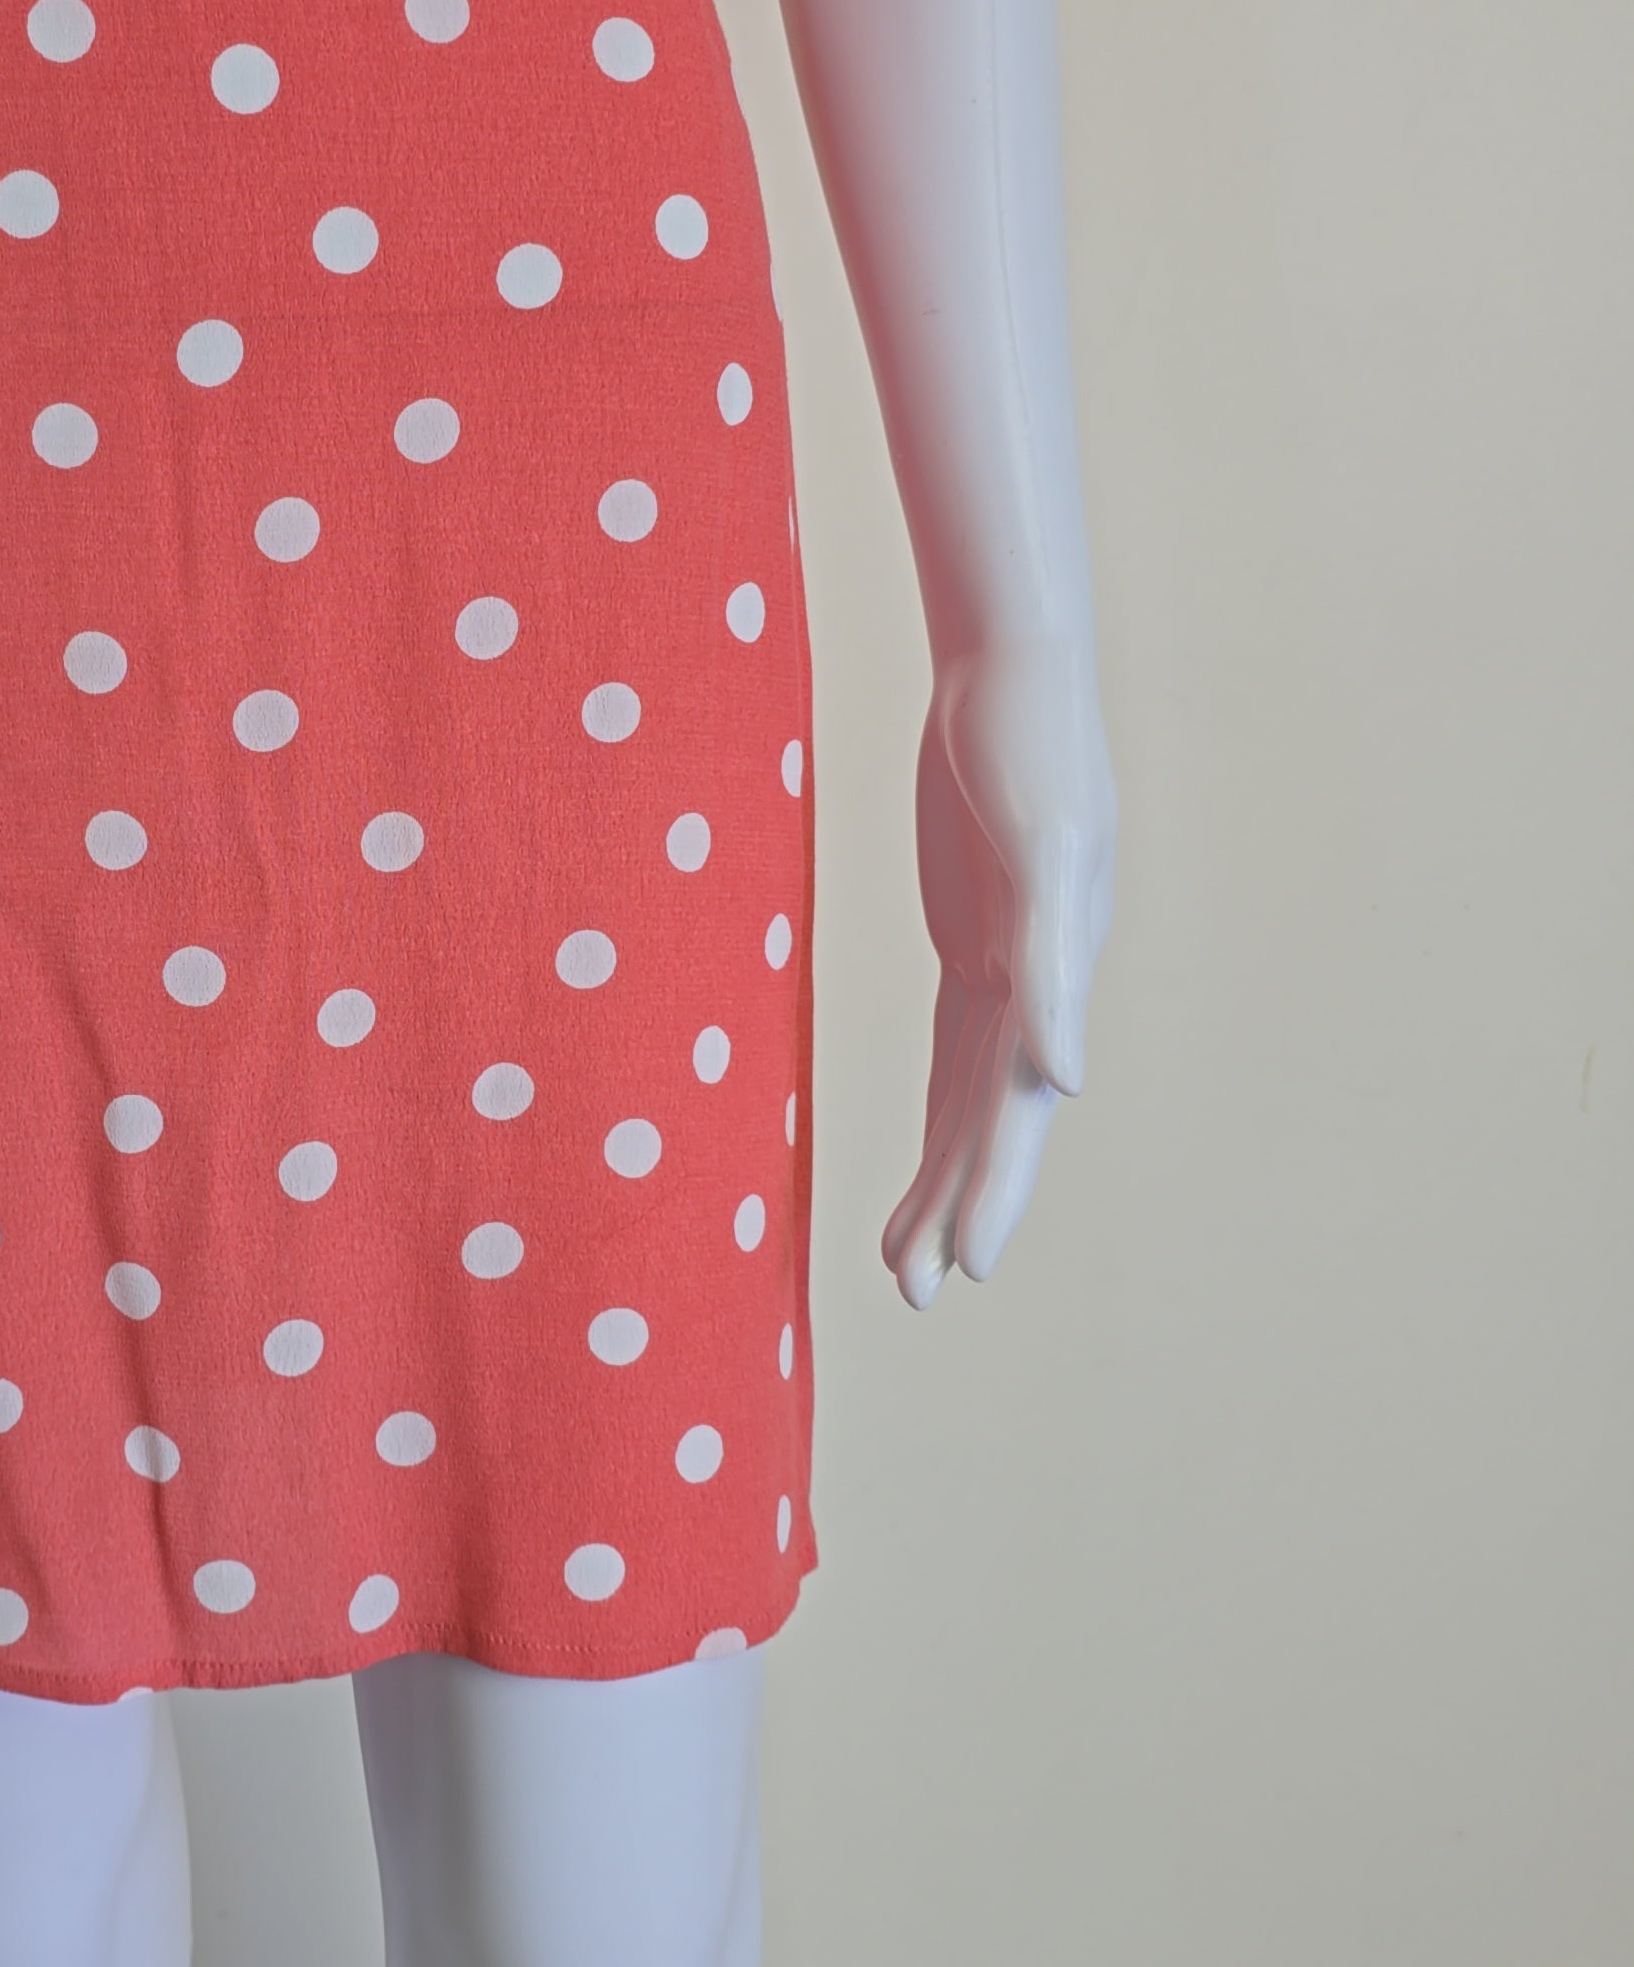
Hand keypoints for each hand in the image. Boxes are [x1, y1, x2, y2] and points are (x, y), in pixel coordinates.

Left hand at [881, 638, 1115, 1309]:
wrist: (1009, 671)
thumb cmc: (1031, 746)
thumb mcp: (1043, 847)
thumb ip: (1053, 967)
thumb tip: (1064, 1083)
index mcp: (1056, 974)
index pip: (1019, 1107)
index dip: (995, 1188)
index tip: (969, 1266)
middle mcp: (1039, 984)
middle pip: (993, 1121)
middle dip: (959, 1205)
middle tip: (916, 1295)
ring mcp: (1008, 965)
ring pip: (971, 1099)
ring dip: (943, 1178)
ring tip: (902, 1264)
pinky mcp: (974, 941)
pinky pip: (954, 1050)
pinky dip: (938, 1112)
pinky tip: (922, 1166)